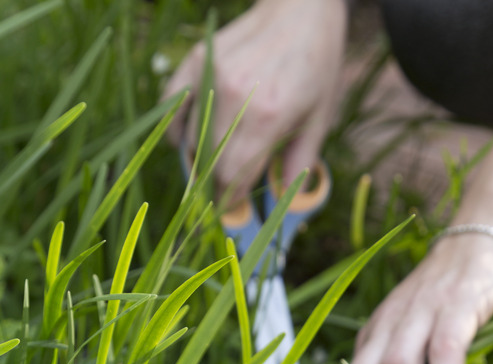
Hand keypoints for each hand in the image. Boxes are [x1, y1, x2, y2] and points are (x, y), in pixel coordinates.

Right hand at [164, 0, 347, 203]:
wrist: (301, 9)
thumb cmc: (316, 66)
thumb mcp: (318, 120)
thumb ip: (298, 165)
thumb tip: (281, 204)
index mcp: (267, 118)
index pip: (233, 177)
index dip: (227, 202)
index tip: (226, 214)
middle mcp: (234, 98)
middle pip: (210, 162)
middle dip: (212, 187)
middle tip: (215, 201)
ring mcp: (211, 76)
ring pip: (190, 137)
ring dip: (195, 161)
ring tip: (205, 174)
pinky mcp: (197, 59)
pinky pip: (174, 104)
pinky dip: (174, 128)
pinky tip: (181, 143)